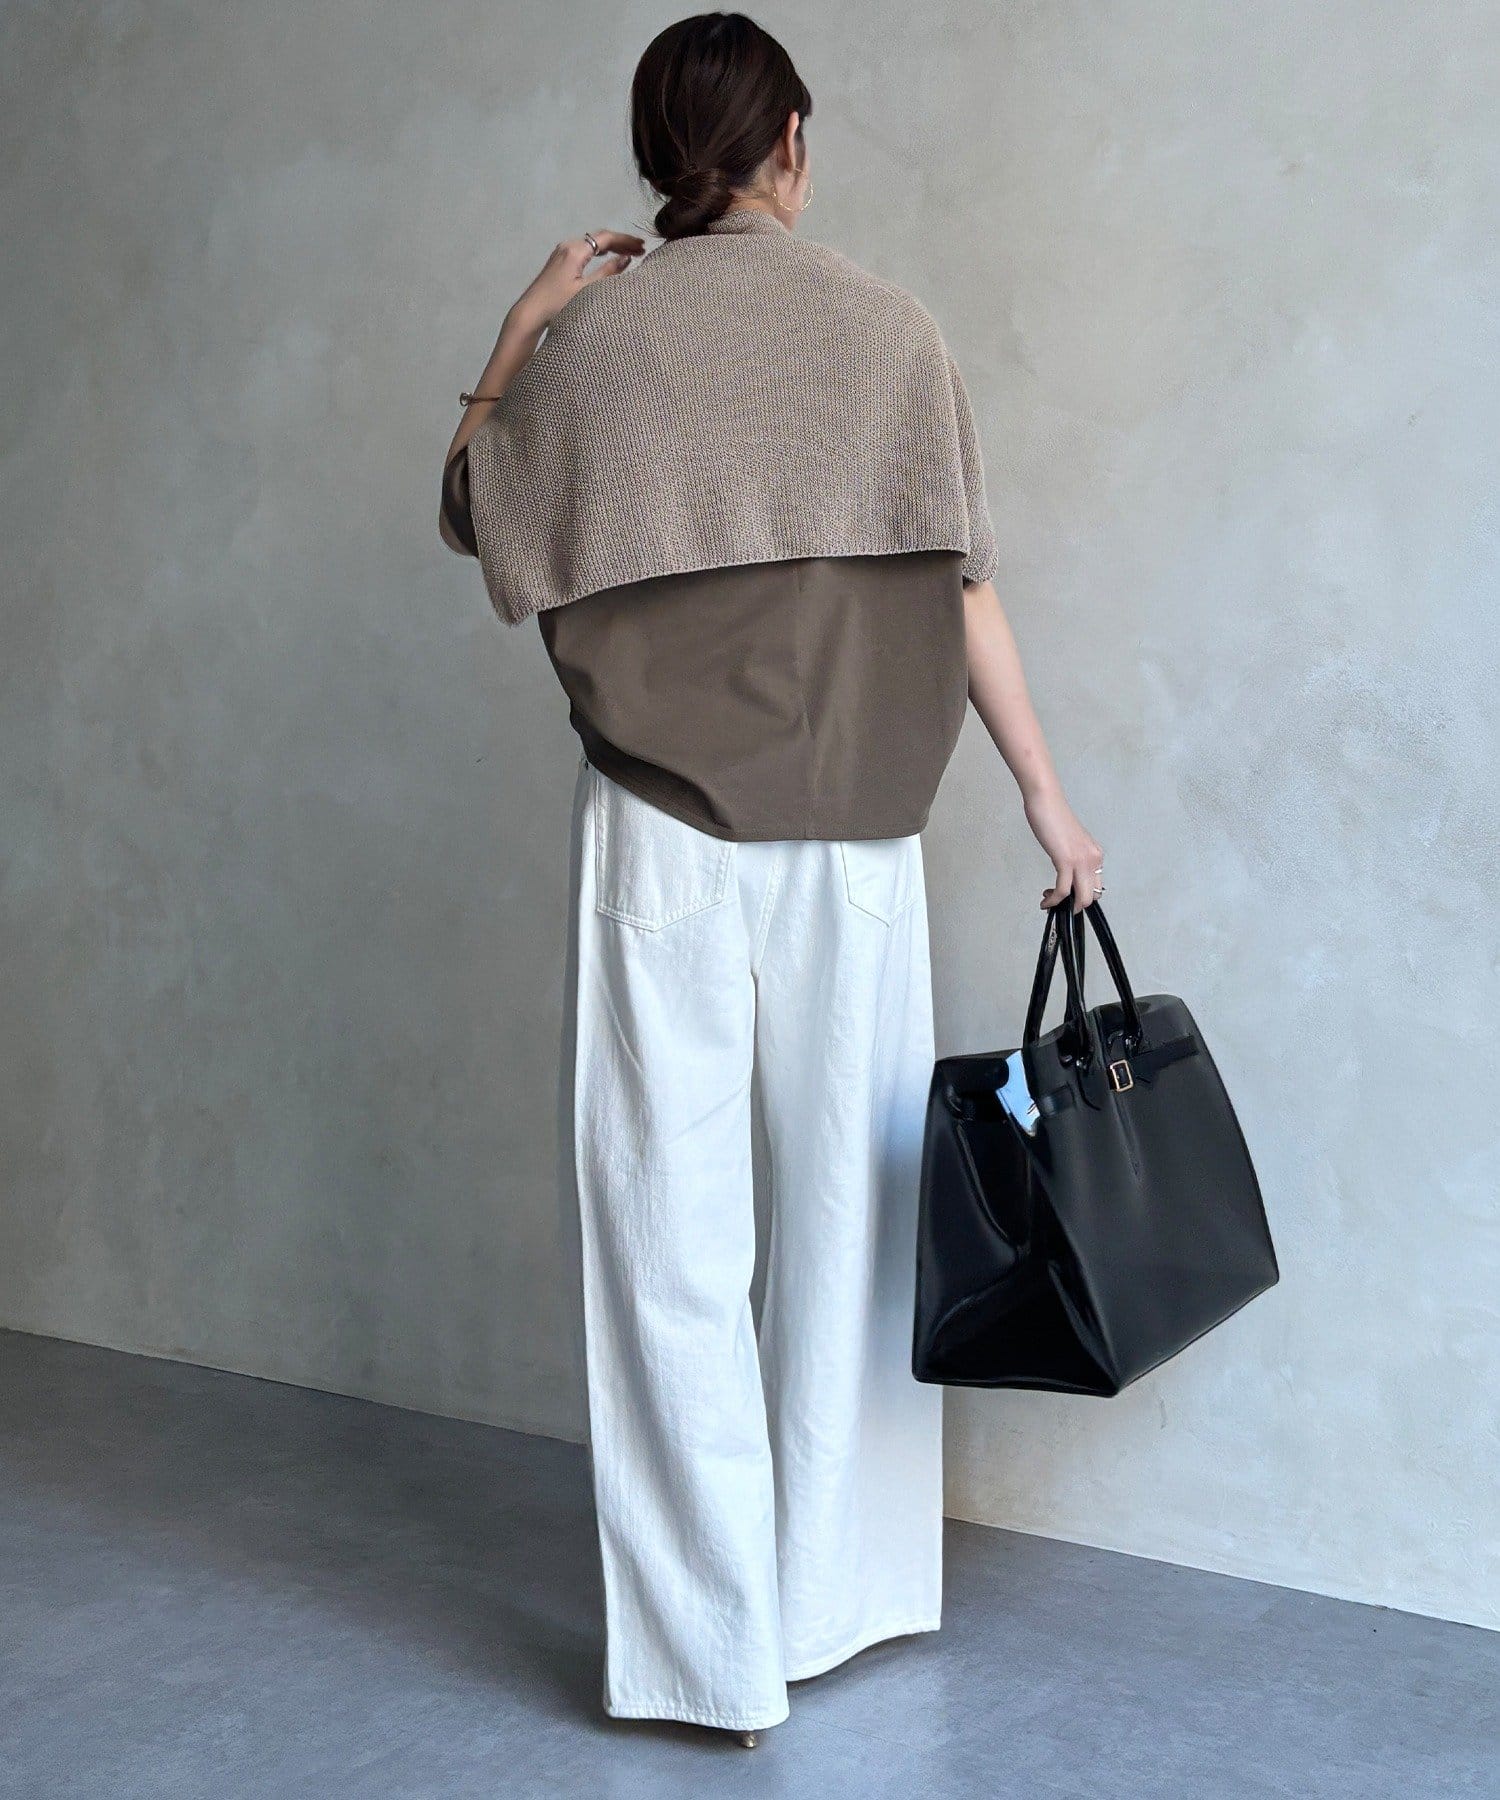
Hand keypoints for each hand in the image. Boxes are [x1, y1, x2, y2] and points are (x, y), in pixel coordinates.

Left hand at [509, 229, 645, 332]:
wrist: (531, 312)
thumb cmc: (558, 304)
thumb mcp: (586, 290)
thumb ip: (607, 273)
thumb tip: (627, 259)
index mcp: (575, 250)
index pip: (606, 238)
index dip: (625, 241)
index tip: (642, 246)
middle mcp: (568, 245)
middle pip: (599, 238)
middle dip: (621, 242)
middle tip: (640, 249)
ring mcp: (562, 251)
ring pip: (592, 243)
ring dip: (611, 247)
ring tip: (629, 253)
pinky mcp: (559, 260)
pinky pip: (585, 249)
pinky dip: (600, 251)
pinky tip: (608, 256)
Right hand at [1024, 785, 1104, 914]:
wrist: (1045, 801)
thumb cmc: (1053, 817)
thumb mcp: (1070, 843)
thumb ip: (1073, 858)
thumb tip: (1068, 874)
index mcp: (1095, 854)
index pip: (1097, 886)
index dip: (1082, 897)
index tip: (1065, 896)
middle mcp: (1094, 858)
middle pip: (1092, 896)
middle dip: (1075, 906)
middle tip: (1057, 903)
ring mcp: (1082, 860)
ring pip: (1082, 897)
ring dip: (1064, 905)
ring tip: (1048, 902)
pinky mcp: (1066, 860)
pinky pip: (1064, 890)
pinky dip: (1054, 900)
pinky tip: (1045, 900)